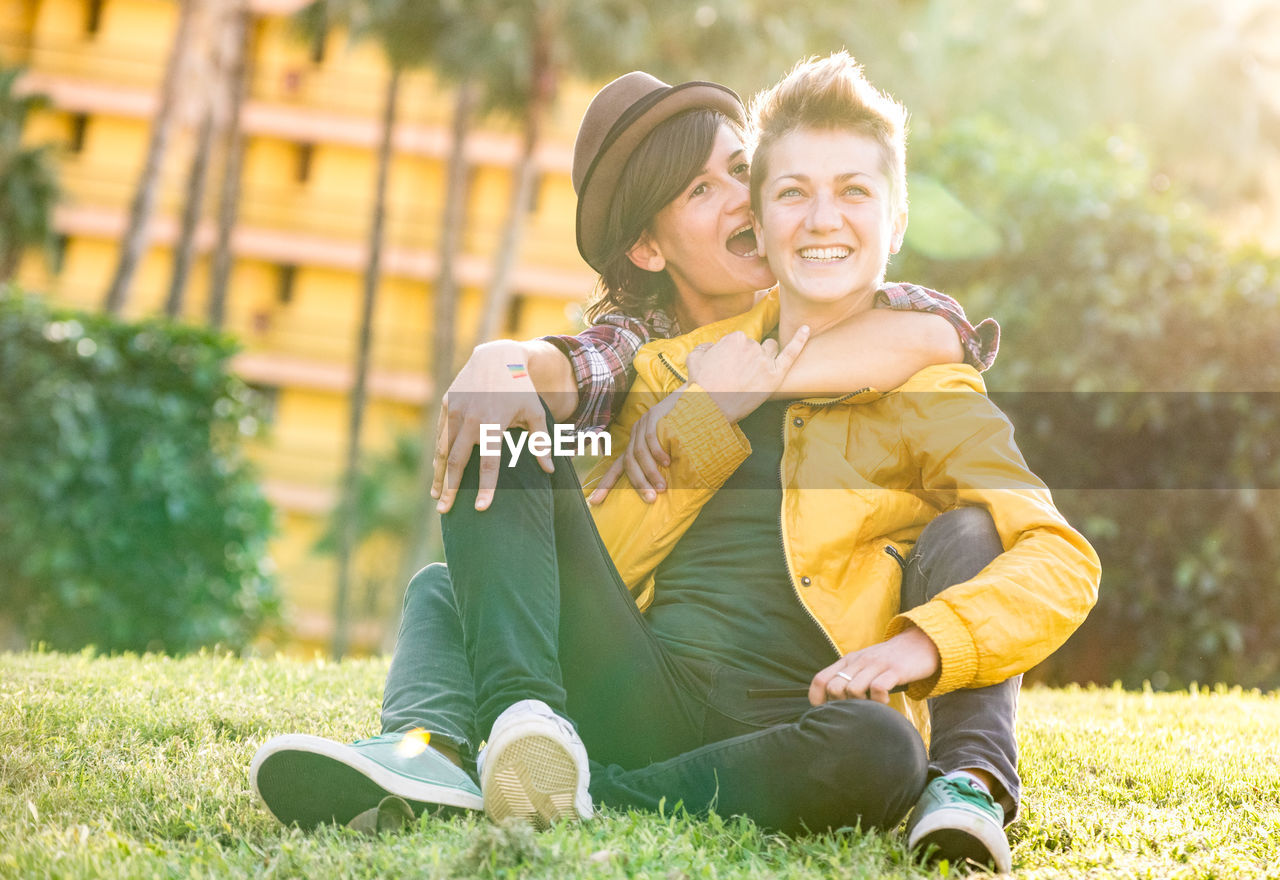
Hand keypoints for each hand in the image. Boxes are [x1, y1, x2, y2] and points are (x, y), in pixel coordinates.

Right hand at [431, 343, 552, 512]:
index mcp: (494, 423)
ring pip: (443, 449)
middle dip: (450, 488)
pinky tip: (438, 471)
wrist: (498, 357)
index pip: (489, 463)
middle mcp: (471, 418)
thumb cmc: (521, 389)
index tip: (481, 508)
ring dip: (439, 475)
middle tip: (445, 511)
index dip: (485, 488)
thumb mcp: (535, 412)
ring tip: (436, 496)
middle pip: (457, 461)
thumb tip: (550, 470)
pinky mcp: (447, 403)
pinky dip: (438, 454)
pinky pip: (440, 434)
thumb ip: (541, 441)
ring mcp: (456, 410)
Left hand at [587, 386, 684, 504]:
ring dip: (650, 472)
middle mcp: (635, 435)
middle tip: (651, 499)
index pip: (617, 467)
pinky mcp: (653, 415)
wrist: (696, 400)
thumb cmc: (686, 432)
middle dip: (638, 483)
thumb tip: (663, 493)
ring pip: (639, 452)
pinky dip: (657, 452)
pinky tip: (666, 462)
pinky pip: (650, 437)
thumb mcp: (671, 451)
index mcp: (635, 446)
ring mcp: (643, 424)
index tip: (594, 502)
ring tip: (661, 487)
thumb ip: (663, 467)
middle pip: (628, 463)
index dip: (605, 485)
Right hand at [687, 327, 809, 422]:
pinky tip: (807, 329)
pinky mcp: (775, 376)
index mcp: (734, 338)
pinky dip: (800, 340)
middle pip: (754, 346)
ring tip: (754, 370)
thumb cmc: (700, 385)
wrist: (709, 408)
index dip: (733, 354)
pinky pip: (791, 354)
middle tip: (737, 375)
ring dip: (765, 355)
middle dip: (748, 356)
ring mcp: (765, 361)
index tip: (728, 366)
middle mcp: (752, 346)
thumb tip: (712, 347)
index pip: (739, 341)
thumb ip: (704, 347)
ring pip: (770, 349)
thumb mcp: (693, 359)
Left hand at [809, 626, 939, 705]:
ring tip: (872, 706)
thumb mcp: (865, 664)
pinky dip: (879, 701)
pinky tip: (885, 702)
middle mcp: (859, 661)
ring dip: (861, 705)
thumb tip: (834, 702)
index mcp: (848, 660)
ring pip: (853, 689)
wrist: (921, 642)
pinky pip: (878, 688)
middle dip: (841, 705)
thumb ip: (851, 677)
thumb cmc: (890, 660)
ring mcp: (876, 664)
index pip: (820, 679)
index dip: (817, 698)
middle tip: (856, 710)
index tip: (824, 712)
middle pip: (834, 687)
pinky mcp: (895, 670)